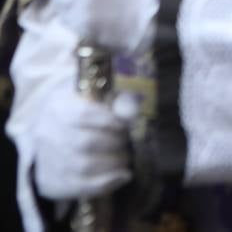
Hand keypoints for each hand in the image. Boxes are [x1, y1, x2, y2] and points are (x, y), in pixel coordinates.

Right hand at [34, 86, 135, 201]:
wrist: (59, 134)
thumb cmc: (88, 112)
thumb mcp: (103, 97)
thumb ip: (121, 100)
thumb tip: (132, 114)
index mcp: (57, 107)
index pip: (83, 115)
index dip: (111, 121)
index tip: (127, 125)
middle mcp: (46, 134)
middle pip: (85, 143)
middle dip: (115, 144)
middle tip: (128, 143)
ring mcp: (46, 160)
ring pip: (83, 167)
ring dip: (114, 163)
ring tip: (126, 158)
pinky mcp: (50, 182)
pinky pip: (80, 187)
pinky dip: (107, 183)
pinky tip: (123, 176)